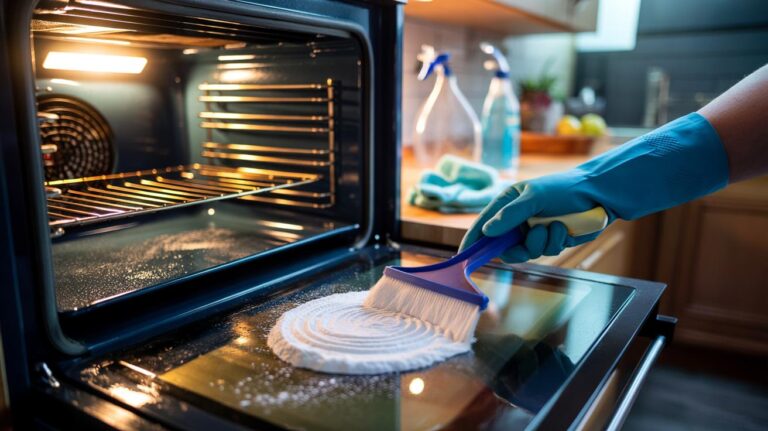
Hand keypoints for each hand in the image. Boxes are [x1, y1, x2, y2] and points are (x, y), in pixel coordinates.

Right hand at [460, 113, 729, 262]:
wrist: (598, 196)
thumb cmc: (564, 189)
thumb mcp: (533, 197)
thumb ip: (510, 214)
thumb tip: (488, 231)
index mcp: (507, 204)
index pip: (484, 225)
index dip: (474, 241)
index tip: (466, 256)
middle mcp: (517, 220)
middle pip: (502, 245)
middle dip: (515, 247)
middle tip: (525, 242)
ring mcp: (533, 231)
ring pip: (525, 252)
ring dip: (540, 242)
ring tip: (553, 226)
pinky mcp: (549, 241)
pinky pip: (544, 252)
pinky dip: (553, 242)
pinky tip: (563, 229)